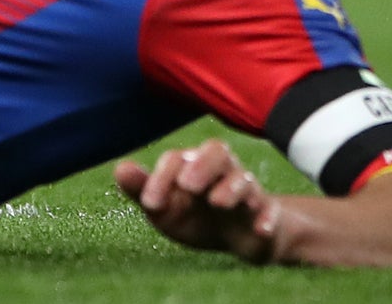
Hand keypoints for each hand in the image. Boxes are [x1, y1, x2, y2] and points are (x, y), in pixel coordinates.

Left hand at [114, 141, 290, 262]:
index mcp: (192, 165)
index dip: (161, 179)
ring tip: (218, 203)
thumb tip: (120, 169)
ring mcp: (246, 191)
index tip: (150, 204)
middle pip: (217, 151)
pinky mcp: (267, 214)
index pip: (176, 160)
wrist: (238, 239)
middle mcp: (221, 171)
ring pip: (245, 178)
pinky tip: (259, 228)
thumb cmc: (195, 216)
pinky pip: (272, 210)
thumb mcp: (165, 208)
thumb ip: (142, 190)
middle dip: (202, 166)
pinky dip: (267, 218)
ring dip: (232, 188)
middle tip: (187, 186)